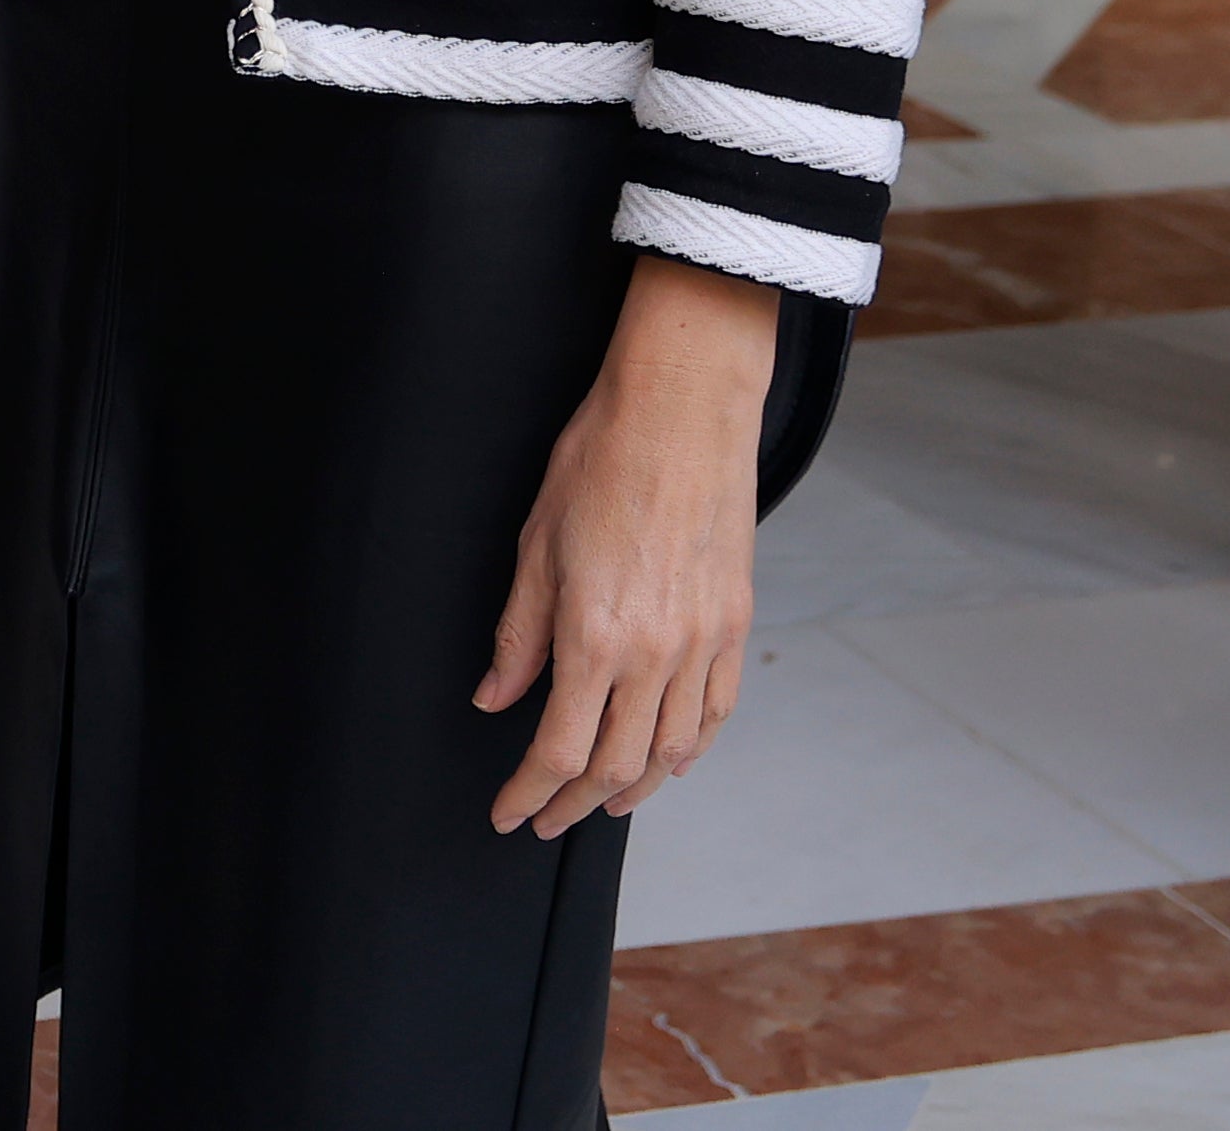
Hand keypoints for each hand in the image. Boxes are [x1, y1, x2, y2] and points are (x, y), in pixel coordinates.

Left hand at [478, 256, 777, 837]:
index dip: (530, 791)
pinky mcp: (734, 625)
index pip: (559, 749)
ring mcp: (703, 643)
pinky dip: (689, 750)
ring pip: (671, 751)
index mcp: (595, 636)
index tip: (509, 813)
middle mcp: (655, 653)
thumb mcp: (535, 544)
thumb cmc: (598, 462)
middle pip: (616, 765)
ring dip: (634, 787)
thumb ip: (518, 633)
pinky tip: (667, 760)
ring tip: (600, 800)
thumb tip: (495, 697)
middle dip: (574, 802)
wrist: (680, 413)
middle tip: (545, 818)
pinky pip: (714, 713)